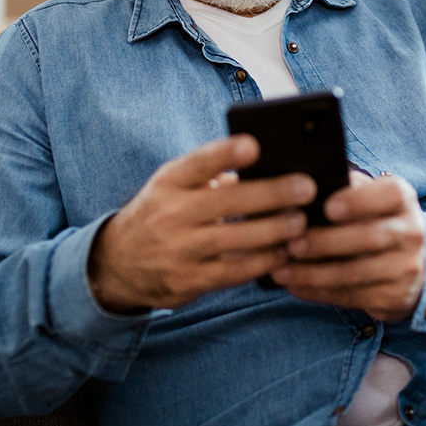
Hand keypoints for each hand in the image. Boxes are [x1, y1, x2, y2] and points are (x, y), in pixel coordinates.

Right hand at [88, 134, 315, 312]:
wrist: (119, 263)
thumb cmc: (162, 212)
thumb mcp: (174, 186)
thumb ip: (213, 176)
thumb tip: (268, 168)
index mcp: (170, 181)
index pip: (199, 163)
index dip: (226, 154)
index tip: (254, 145)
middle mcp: (171, 213)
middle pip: (226, 201)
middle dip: (271, 194)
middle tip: (306, 188)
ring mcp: (179, 249)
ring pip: (234, 239)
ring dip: (274, 231)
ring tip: (301, 223)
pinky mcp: (189, 280)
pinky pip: (233, 272)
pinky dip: (262, 262)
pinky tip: (283, 254)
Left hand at [270, 173, 425, 322]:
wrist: (409, 260)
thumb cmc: (373, 218)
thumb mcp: (368, 196)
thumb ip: (344, 188)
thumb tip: (302, 187)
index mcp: (402, 199)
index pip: (390, 194)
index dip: (359, 201)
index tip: (328, 208)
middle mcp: (411, 232)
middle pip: (368, 238)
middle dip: (326, 243)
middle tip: (292, 244)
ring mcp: (406, 267)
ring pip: (356, 273)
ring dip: (314, 273)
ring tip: (282, 271)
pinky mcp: (395, 296)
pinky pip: (352, 296)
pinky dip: (319, 292)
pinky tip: (295, 286)